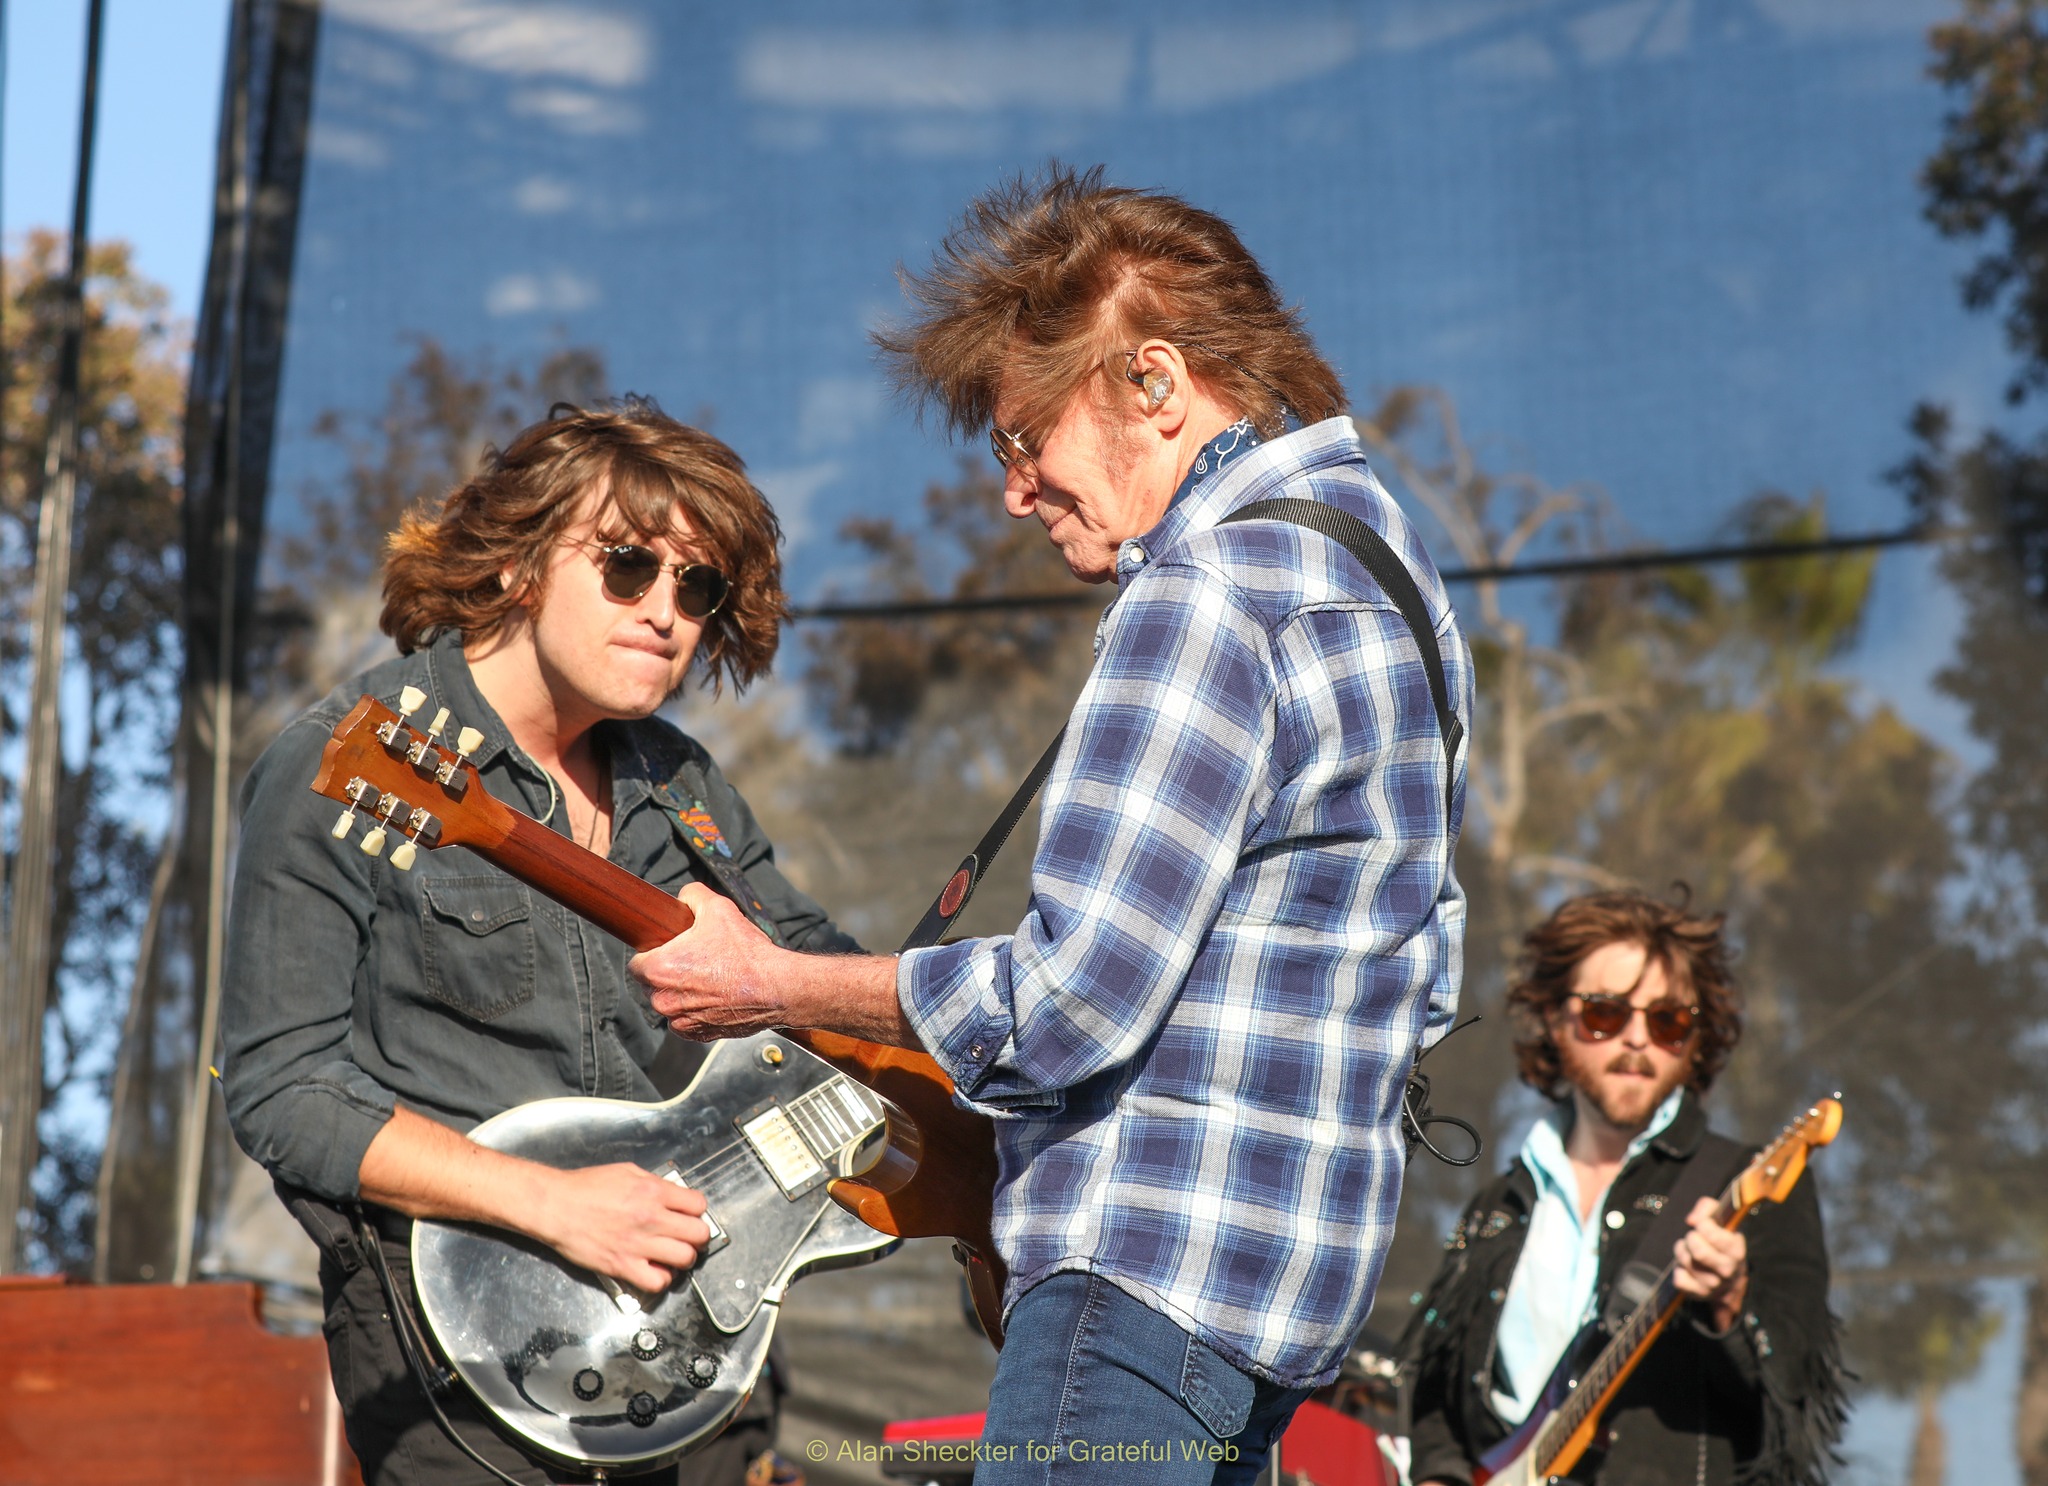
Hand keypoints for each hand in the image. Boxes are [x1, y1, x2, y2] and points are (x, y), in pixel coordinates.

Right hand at [527, 1161, 711, 1292]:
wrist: (556, 1206)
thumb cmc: (586, 1187)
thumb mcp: (627, 1172)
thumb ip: (654, 1183)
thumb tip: (672, 1194)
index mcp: (654, 1192)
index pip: (698, 1205)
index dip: (696, 1211)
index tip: (689, 1215)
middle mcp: (651, 1218)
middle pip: (699, 1234)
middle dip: (697, 1236)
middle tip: (687, 1237)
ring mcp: (638, 1245)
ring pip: (685, 1259)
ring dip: (683, 1258)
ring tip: (674, 1255)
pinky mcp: (623, 1266)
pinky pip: (658, 1282)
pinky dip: (662, 1279)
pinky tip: (655, 1270)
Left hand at [630, 883, 791, 1040]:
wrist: (775, 988)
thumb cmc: (746, 953)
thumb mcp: (718, 908)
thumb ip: (692, 895)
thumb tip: (684, 897)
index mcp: (659, 969)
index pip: (636, 964)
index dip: (652, 954)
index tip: (668, 951)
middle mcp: (663, 999)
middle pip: (651, 985)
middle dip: (667, 974)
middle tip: (693, 962)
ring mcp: (679, 1020)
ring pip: (668, 1003)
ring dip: (680, 993)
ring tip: (708, 979)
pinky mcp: (696, 1034)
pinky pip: (684, 1021)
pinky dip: (694, 1011)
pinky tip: (714, 996)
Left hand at [1670, 1196, 1748, 1333]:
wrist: (1728, 1279)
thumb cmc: (1720, 1242)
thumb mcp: (1721, 1220)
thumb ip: (1708, 1208)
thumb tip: (1692, 1220)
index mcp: (1736, 1251)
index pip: (1713, 1235)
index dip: (1703, 1224)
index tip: (1703, 1224)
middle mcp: (1727, 1271)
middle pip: (1698, 1251)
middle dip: (1691, 1239)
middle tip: (1694, 1237)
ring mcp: (1713, 1285)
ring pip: (1686, 1261)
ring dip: (1683, 1251)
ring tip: (1690, 1250)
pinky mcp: (1698, 1295)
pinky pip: (1679, 1279)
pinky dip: (1679, 1270)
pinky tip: (1688, 1268)